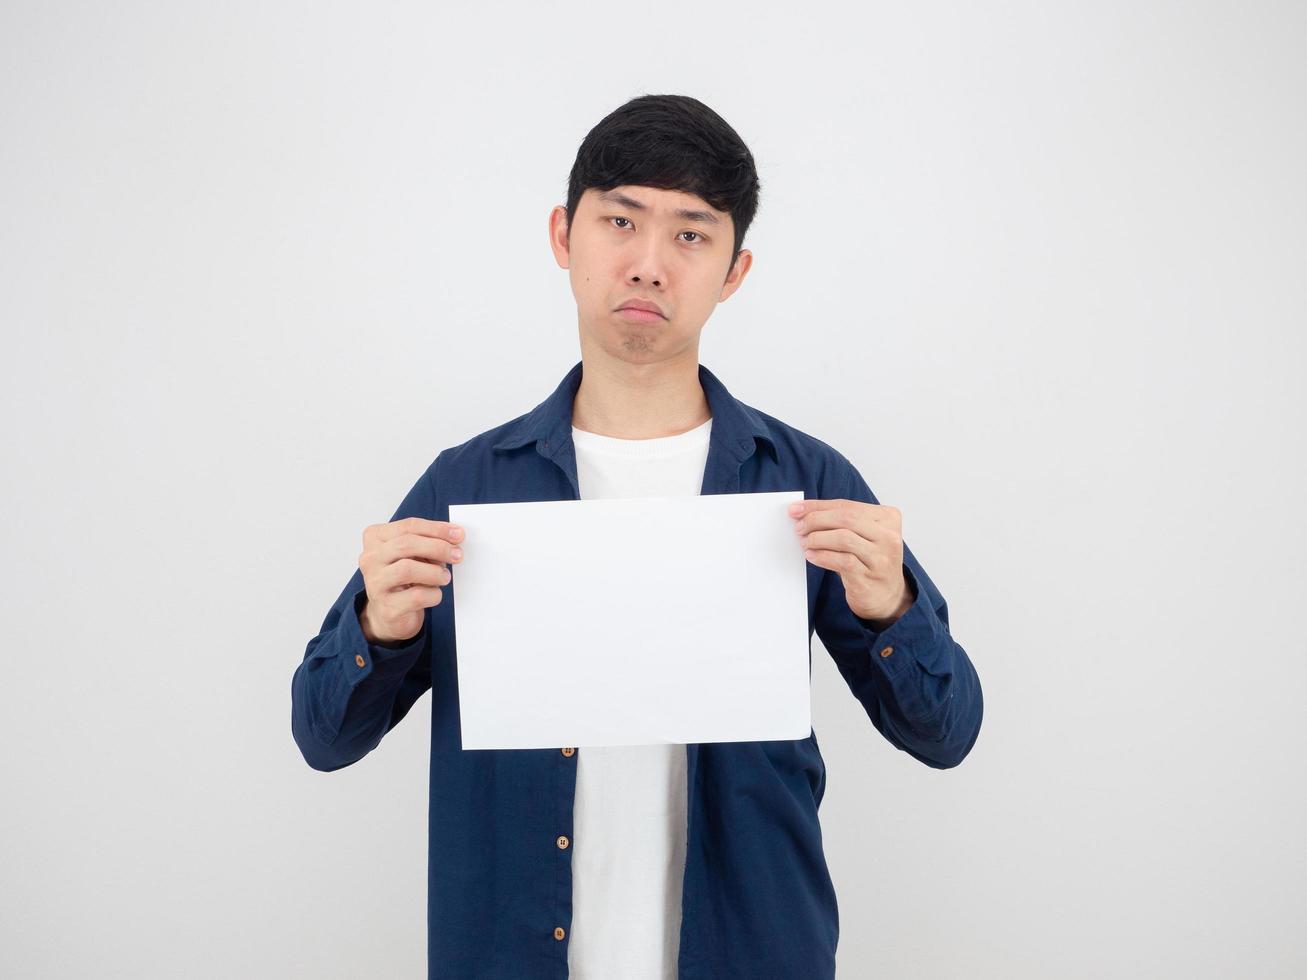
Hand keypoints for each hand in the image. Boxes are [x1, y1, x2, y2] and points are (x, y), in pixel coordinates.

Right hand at [358, 517, 464, 643]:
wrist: (388, 613)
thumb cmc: (402, 578)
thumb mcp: (412, 554)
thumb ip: (428, 542)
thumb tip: (454, 536)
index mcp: (375, 538)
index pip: (408, 526)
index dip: (437, 529)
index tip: (458, 534)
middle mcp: (370, 559)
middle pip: (407, 544)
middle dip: (438, 547)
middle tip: (457, 554)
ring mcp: (375, 583)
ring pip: (407, 569)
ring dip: (434, 572)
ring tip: (444, 577)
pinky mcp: (387, 607)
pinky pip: (416, 596)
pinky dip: (433, 594)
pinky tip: (435, 594)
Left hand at [789, 498, 912, 626]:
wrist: (887, 595)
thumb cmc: (868, 560)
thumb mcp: (859, 536)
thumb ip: (838, 521)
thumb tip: (802, 512)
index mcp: (888, 517)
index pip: (847, 505)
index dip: (818, 506)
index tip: (796, 509)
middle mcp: (889, 536)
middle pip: (846, 518)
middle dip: (816, 520)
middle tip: (799, 527)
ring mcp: (882, 557)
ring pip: (844, 538)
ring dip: (818, 538)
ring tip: (805, 543)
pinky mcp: (870, 576)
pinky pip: (842, 561)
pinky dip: (822, 556)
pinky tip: (811, 556)